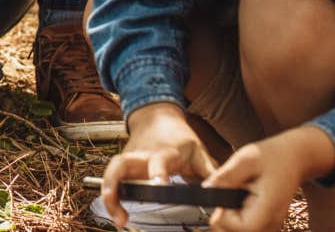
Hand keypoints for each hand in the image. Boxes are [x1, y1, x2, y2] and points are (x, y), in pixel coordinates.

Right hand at [100, 103, 217, 227]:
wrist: (157, 117)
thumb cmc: (178, 137)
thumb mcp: (199, 151)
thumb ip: (210, 172)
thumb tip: (224, 192)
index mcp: (164, 152)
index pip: (158, 161)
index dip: (157, 173)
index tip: (159, 186)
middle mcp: (141, 155)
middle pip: (121, 166)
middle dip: (116, 186)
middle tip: (121, 212)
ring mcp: (129, 159)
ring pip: (111, 172)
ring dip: (110, 194)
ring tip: (118, 217)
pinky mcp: (122, 164)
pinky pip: (111, 178)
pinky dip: (110, 195)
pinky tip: (116, 212)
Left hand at [206, 135, 307, 231]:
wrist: (294, 158)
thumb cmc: (273, 155)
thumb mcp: (246, 159)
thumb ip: (226, 175)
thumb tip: (207, 189)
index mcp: (270, 207)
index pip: (243, 227)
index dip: (225, 216)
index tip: (221, 198)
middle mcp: (273, 221)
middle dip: (225, 217)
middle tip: (225, 194)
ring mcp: (271, 224)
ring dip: (230, 217)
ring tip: (234, 196)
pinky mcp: (267, 223)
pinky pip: (247, 227)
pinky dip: (237, 217)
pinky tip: (239, 201)